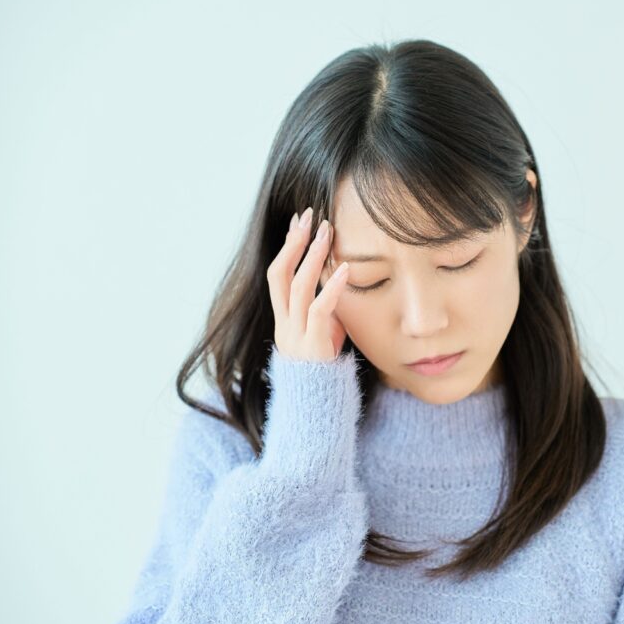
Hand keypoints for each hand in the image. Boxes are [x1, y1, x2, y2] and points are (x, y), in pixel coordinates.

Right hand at [266, 206, 349, 361]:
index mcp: (283, 320)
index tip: (299, 222)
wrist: (319, 407)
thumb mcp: (323, 332)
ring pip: (298, 288)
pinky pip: (320, 311)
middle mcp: (284, 325)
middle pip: (280, 275)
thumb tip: (339, 279)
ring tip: (327, 232)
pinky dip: (332, 288)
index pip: (278, 275)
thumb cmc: (326, 369)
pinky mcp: (313, 346)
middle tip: (310, 216)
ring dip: (313, 257)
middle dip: (294, 242)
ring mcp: (296, 336)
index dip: (287, 247)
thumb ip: (325, 308)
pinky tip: (345, 269)